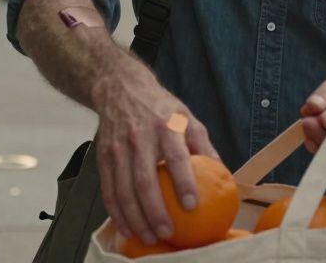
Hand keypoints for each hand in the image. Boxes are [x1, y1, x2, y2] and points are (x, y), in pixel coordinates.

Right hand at [94, 68, 219, 246]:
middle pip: (144, 179)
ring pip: (123, 189)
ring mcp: (118, 148)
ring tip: (149, 237)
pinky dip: (116, 212)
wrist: (119, 88)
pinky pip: (108, 189)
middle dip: (155, 210)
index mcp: (165, 126)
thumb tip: (223, 173)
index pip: (175, 156)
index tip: (192, 205)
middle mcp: (139, 137)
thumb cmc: (159, 107)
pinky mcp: (103, 157)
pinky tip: (127, 227)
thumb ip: (203, 145)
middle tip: (167, 232)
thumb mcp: (186, 117)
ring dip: (135, 217)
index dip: (183, 182)